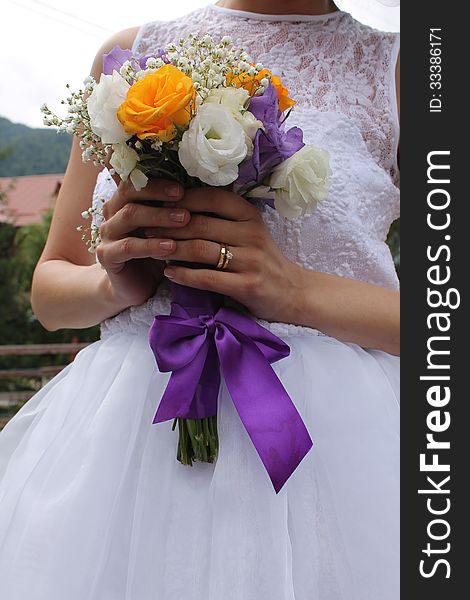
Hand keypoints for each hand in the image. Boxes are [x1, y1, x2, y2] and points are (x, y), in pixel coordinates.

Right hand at [96, 179, 189, 307]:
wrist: (135, 287)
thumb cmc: (155, 254)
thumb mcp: (166, 230)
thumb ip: (173, 210)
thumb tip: (202, 190)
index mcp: (124, 201)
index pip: (136, 180)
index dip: (158, 181)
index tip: (182, 187)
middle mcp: (112, 213)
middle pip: (129, 192)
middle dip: (158, 193)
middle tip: (184, 198)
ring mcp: (107, 234)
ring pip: (130, 216)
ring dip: (159, 216)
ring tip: (184, 220)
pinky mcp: (107, 256)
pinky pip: (128, 246)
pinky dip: (151, 245)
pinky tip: (171, 247)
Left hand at [143, 187, 304, 322]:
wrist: (293, 292)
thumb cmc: (262, 260)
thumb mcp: (248, 232)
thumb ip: (220, 219)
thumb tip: (177, 206)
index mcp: (250, 216)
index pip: (212, 197)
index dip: (182, 198)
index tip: (158, 201)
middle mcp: (251, 234)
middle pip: (200, 224)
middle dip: (168, 225)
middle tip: (144, 226)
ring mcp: (251, 260)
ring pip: (201, 249)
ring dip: (171, 249)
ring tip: (151, 249)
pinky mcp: (248, 286)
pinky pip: (208, 278)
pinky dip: (184, 275)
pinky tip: (168, 273)